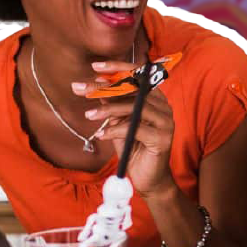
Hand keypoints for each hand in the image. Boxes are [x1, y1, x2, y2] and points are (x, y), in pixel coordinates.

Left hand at [75, 62, 174, 199]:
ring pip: (135, 108)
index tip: (95, 67)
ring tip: (89, 115)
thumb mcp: (119, 123)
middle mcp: (163, 106)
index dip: (118, 68)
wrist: (148, 179)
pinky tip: (101, 134)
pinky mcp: (162, 138)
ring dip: (108, 110)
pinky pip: (135, 129)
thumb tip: (97, 82)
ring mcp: (165, 122)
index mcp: (155, 98)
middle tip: (81, 89)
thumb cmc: (133, 149)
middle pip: (134, 89)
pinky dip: (115, 130)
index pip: (139, 75)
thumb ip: (112, 104)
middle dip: (104, 88)